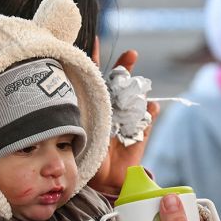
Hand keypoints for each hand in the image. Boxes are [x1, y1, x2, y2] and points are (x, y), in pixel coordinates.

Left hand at [89, 50, 159, 193]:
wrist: (101, 180)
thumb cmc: (84, 156)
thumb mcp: (77, 133)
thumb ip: (76, 117)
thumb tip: (69, 100)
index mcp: (94, 106)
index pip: (93, 78)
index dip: (95, 58)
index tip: (97, 39)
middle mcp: (111, 109)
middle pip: (120, 82)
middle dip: (126, 66)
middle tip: (132, 54)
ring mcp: (127, 119)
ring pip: (136, 96)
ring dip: (140, 88)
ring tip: (142, 82)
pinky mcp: (140, 132)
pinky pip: (149, 117)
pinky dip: (151, 111)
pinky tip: (151, 106)